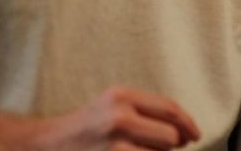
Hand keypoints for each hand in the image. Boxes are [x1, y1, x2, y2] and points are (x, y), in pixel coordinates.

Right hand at [30, 86, 199, 150]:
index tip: (195, 135)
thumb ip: (147, 112)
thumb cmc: (86, 126)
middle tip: (164, 147)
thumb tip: (184, 133)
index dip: (188, 124)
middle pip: (170, 137)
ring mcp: (113, 144)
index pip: (170, 110)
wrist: (45, 145)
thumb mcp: (114, 105)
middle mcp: (118, 117)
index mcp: (122, 96)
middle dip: (172, 145)